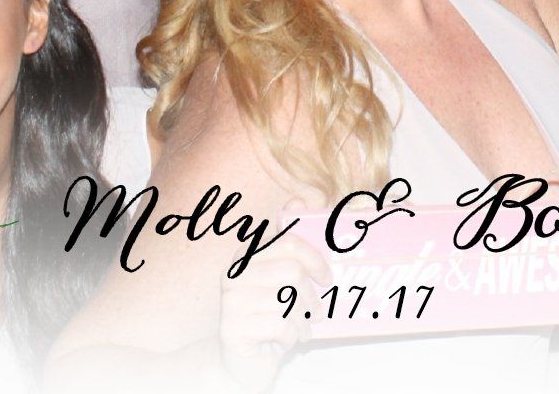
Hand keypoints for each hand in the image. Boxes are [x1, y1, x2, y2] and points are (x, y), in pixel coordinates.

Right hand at [219, 226, 328, 390]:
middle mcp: (234, 273)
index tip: (326, 278)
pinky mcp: (233, 328)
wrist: (244, 360)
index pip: (287, 242)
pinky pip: (279, 326)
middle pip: (292, 272)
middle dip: (310, 296)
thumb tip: (300, 199)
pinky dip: (291, 336)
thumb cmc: (270, 314)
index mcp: (247, 255)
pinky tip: (285, 340)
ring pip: (287, 301)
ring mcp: (231, 301)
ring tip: (298, 327)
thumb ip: (292, 244)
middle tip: (315, 312)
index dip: (314, 258)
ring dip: (301, 320)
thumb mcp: (283, 278)